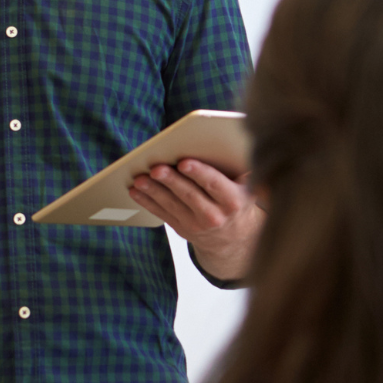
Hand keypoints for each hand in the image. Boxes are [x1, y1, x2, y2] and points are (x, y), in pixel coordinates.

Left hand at [128, 158, 262, 283]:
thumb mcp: (246, 187)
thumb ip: (239, 170)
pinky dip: (147, 202)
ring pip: (172, 204)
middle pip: (190, 195)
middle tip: (156, 168)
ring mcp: (196, 225)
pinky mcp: (181, 229)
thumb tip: (226, 145)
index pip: (214, 184)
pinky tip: (136, 191)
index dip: (199, 173)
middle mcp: (215, 215)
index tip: (184, 162)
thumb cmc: (236, 199)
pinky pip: (162, 213)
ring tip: (140, 178)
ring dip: (153, 191)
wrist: (232, 237)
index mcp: (234, 200)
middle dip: (171, 180)